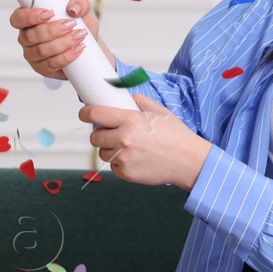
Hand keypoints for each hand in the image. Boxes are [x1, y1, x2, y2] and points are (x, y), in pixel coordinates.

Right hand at [10, 0, 114, 79]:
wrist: (88, 45)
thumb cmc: (79, 26)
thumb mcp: (82, 11)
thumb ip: (80, 3)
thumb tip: (74, 9)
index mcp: (28, 20)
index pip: (18, 18)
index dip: (30, 16)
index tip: (49, 13)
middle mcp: (27, 38)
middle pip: (31, 36)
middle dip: (53, 30)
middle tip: (71, 25)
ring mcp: (33, 55)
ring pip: (41, 51)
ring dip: (62, 43)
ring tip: (78, 36)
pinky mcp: (43, 68)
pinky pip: (51, 64)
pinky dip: (66, 56)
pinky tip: (77, 49)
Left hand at [80, 93, 211, 189]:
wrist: (188, 161)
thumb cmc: (175, 135)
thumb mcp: (159, 111)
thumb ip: (138, 101)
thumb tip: (122, 98)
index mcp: (130, 120)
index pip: (95, 114)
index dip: (85, 113)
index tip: (84, 114)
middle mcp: (124, 139)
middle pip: (94, 137)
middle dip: (100, 133)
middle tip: (113, 133)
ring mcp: (124, 158)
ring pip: (102, 153)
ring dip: (110, 149)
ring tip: (129, 147)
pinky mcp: (126, 173)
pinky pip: (113, 166)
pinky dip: (120, 163)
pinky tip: (135, 158)